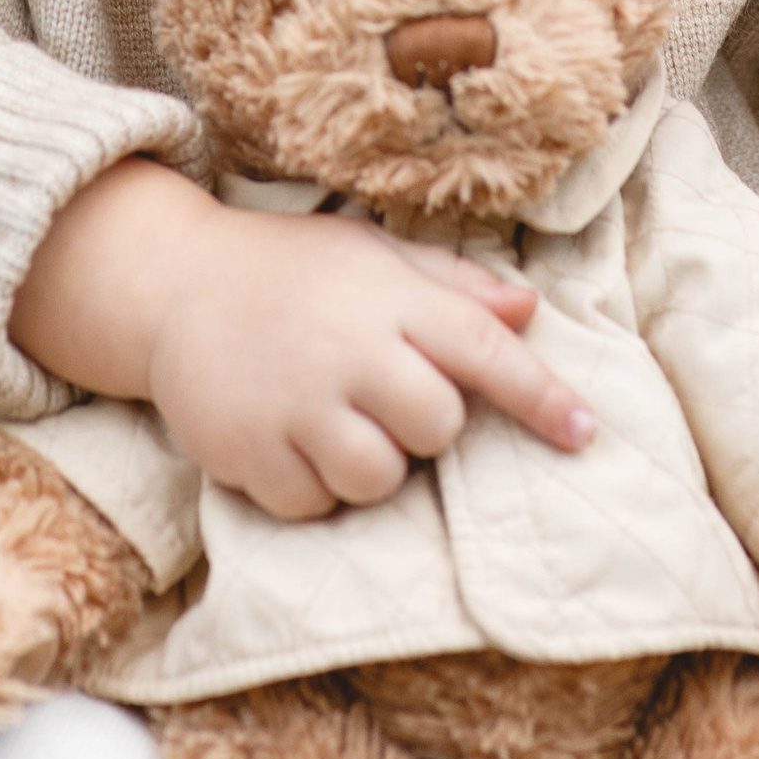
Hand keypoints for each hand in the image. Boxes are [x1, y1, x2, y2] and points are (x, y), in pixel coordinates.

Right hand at [9, 156, 592, 520]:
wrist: (172, 284)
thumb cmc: (292, 270)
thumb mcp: (371, 254)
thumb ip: (451, 285)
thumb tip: (529, 311)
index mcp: (387, 297)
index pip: (483, 349)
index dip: (541, 395)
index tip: (585, 433)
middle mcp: (346, 349)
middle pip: (437, 427)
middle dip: (426, 424)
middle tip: (385, 394)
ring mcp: (294, 405)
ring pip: (378, 479)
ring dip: (370, 462)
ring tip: (334, 420)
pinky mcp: (249, 453)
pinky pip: (314, 505)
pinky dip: (311, 486)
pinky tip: (288, 439)